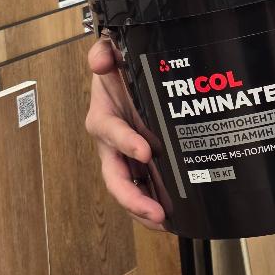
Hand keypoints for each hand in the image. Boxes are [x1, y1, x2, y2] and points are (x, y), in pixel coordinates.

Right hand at [86, 38, 165, 229]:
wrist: (126, 78)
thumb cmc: (118, 70)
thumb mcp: (111, 54)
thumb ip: (105, 51)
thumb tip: (100, 60)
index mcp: (103, 118)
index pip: (110, 132)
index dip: (125, 142)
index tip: (146, 152)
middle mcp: (112, 144)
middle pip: (115, 177)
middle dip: (132, 197)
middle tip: (155, 211)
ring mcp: (126, 158)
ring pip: (129, 189)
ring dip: (144, 209)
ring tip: (165, 223)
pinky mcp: (142, 165)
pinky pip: (146, 188)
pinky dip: (155, 203)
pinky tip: (174, 218)